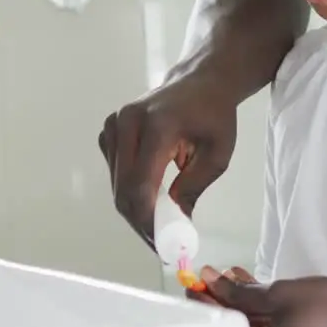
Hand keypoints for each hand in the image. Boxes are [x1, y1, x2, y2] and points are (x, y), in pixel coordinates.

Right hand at [99, 72, 237, 245]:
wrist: (200, 82)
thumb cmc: (214, 116)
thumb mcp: (216, 155)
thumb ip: (193, 188)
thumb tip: (176, 227)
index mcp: (157, 125)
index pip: (141, 184)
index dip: (148, 221)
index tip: (163, 245)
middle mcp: (128, 122)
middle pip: (123, 189)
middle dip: (140, 222)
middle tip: (160, 244)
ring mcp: (114, 124)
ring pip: (116, 185)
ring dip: (135, 210)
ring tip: (160, 225)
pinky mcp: (109, 130)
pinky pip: (115, 173)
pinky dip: (130, 192)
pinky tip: (151, 199)